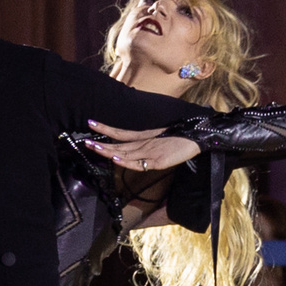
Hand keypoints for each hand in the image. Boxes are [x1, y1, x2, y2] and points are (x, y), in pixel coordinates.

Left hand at [87, 121, 201, 171]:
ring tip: (93, 147)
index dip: (106, 128)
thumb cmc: (181, 136)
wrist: (200, 135)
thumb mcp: (160, 137)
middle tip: (85, 141)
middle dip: (101, 143)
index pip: (120, 132)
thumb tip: (131, 142)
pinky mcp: (157, 161)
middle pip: (118, 144)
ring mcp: (150, 152)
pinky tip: (115, 159)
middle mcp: (144, 143)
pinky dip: (126, 161)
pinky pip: (138, 163)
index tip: (91, 122)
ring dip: (108, 151)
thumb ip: (146, 140)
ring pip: (124, 153)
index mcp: (144, 136)